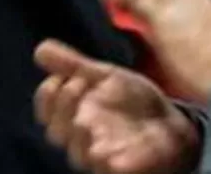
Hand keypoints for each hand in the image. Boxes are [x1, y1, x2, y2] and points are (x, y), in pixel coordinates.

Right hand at [34, 40, 200, 173]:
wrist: (171, 123)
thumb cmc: (132, 102)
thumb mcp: (107, 77)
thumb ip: (75, 66)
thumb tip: (40, 48)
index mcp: (74, 115)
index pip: (47, 110)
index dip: (47, 96)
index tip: (58, 77)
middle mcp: (82, 139)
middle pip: (59, 132)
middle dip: (63, 108)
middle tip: (78, 83)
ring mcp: (102, 157)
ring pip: (79, 155)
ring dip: (79, 136)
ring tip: (85, 118)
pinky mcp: (124, 170)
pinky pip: (111, 171)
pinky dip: (110, 163)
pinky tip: (112, 151)